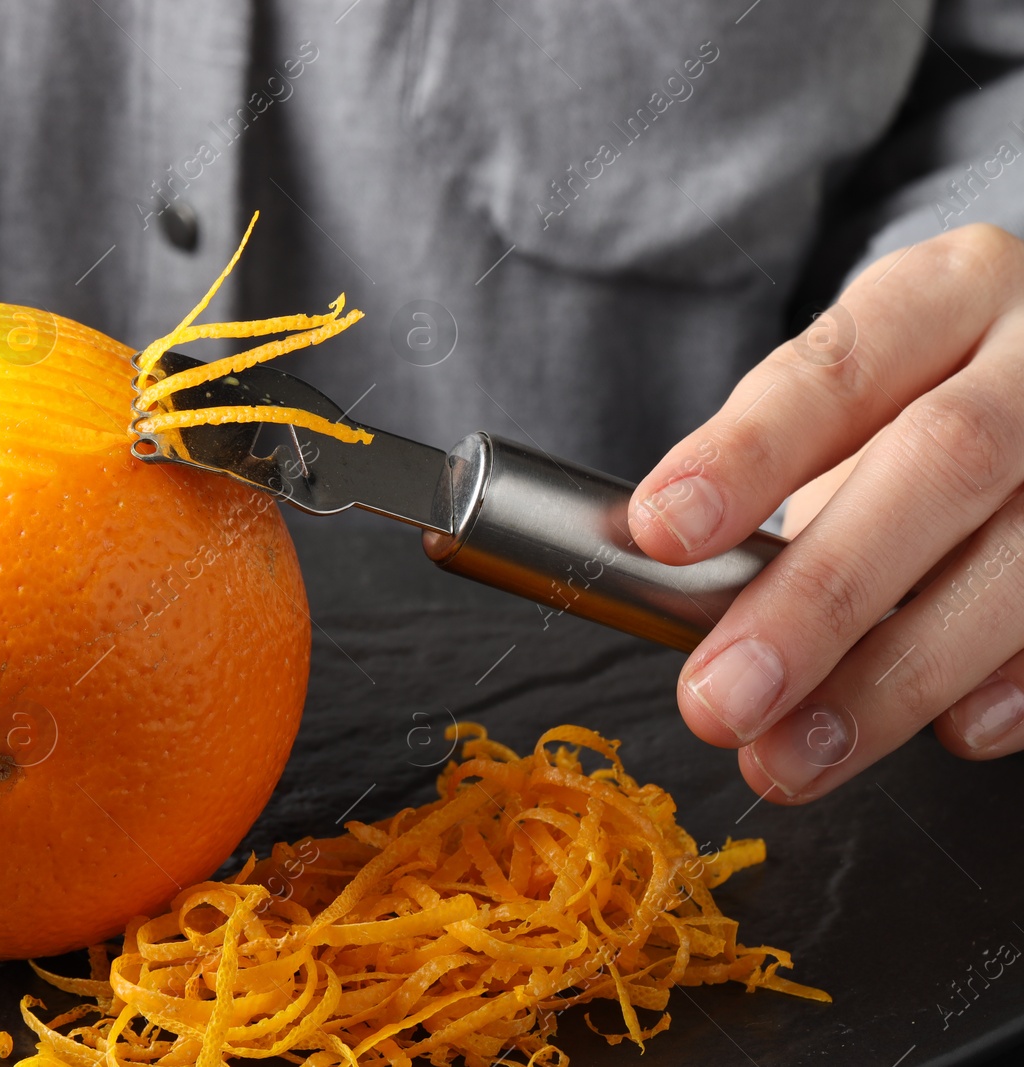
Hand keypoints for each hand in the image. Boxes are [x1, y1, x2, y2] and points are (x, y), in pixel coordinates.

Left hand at [630, 223, 1023, 802]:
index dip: (749, 452)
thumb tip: (684, 595)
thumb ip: (777, 472)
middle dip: (820, 597)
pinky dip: (1014, 686)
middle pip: (942, 465)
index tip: (665, 531)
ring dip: (896, 678)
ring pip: (1021, 561)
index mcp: (945, 295)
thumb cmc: (933, 400)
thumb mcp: (856, 399)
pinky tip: (949, 733)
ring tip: (794, 756)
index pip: (838, 367)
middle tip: (720, 699)